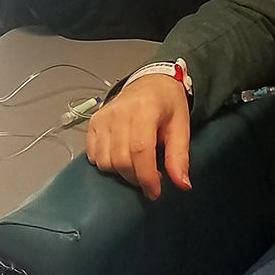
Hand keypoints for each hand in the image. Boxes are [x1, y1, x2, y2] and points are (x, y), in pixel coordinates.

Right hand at [85, 74, 190, 199]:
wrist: (151, 82)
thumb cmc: (168, 105)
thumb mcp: (181, 126)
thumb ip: (180, 156)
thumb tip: (182, 185)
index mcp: (144, 109)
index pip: (140, 150)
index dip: (147, 177)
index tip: (155, 192)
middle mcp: (119, 112)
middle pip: (121, 159)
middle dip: (136, 178)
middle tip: (150, 179)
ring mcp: (103, 117)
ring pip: (104, 161)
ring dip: (121, 173)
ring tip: (136, 166)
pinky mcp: (93, 122)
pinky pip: (92, 155)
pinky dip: (106, 164)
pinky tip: (120, 159)